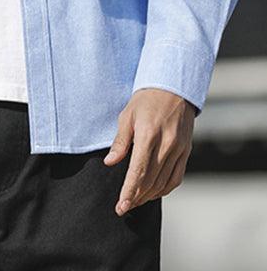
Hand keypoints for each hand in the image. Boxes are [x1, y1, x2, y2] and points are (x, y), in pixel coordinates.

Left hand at [103, 88, 195, 215]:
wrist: (174, 87)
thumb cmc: (146, 99)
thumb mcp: (127, 116)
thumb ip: (120, 141)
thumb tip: (110, 162)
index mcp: (149, 134)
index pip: (138, 171)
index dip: (129, 191)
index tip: (121, 205)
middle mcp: (166, 144)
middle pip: (151, 180)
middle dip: (136, 197)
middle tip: (123, 207)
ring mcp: (179, 149)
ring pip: (164, 182)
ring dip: (149, 195)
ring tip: (135, 200)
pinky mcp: (186, 151)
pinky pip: (177, 177)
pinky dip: (164, 188)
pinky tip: (153, 191)